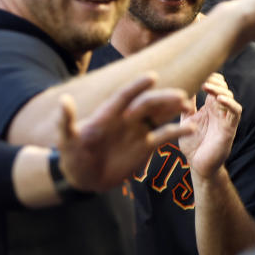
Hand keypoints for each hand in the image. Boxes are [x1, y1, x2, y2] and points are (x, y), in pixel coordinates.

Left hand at [57, 74, 192, 191]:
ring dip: (172, 108)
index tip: (151, 77)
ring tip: (187, 105)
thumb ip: (66, 120)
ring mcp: (137, 131)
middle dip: (162, 98)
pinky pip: (164, 135)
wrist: (82, 177)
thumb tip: (63, 100)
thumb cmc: (72, 156)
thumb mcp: (67, 139)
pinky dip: (178, 130)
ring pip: (159, 115)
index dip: (137, 87)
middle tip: (179, 96)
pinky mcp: (146, 146)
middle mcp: (126, 119)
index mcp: (108, 115)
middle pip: (147, 104)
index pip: (124, 96)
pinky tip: (192, 128)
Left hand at [179, 72, 241, 179]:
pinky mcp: (230, 128)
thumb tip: (181, 86)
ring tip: (206, 86)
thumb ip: (186, 104)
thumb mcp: (186, 120)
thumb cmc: (192, 144)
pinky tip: (218, 99)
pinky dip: (230, 103)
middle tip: (202, 76)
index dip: (207, 76)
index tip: (195, 72)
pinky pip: (236, 111)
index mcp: (209, 106)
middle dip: (213, 79)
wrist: (199, 165)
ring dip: (219, 89)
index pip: (213, 84)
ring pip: (229, 96)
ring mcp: (226, 118)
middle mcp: (219, 109)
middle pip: (222, 87)